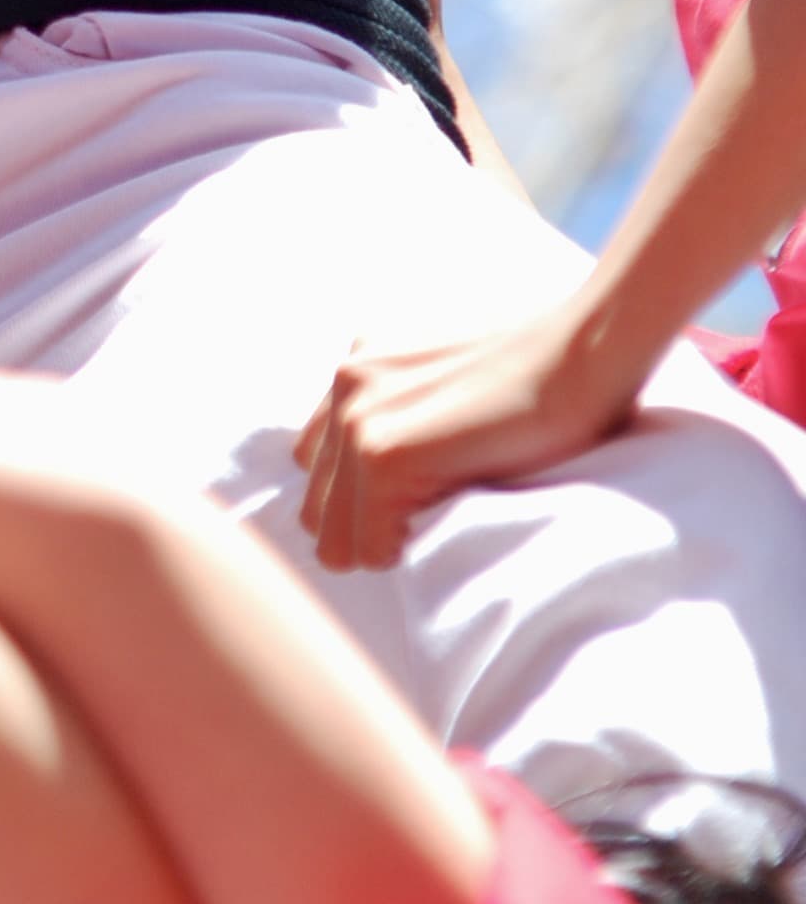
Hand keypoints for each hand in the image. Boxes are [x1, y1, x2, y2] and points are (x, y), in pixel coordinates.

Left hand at [295, 302, 636, 572]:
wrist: (584, 352)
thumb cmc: (539, 377)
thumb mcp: (449, 384)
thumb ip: (404, 411)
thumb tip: (381, 486)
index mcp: (358, 366)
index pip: (320, 473)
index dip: (366, 503)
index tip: (424, 500)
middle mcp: (346, 383)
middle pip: (319, 511)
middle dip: (369, 529)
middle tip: (435, 515)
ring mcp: (359, 418)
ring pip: (337, 541)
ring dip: (386, 543)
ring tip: (445, 513)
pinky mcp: (384, 453)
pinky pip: (370, 548)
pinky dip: (406, 552)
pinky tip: (452, 517)